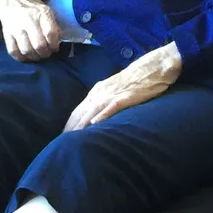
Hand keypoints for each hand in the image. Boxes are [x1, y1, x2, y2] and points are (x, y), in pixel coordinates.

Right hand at [0, 0, 60, 61]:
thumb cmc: (31, 6)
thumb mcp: (46, 11)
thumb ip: (53, 25)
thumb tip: (57, 42)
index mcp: (41, 13)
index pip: (50, 33)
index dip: (54, 45)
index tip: (54, 48)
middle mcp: (28, 20)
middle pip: (39, 45)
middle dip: (45, 54)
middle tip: (46, 54)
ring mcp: (16, 28)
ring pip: (26, 50)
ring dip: (34, 57)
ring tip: (37, 56)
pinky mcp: (6, 34)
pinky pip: (13, 51)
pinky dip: (21, 58)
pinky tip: (26, 56)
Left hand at [64, 42, 181, 130]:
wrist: (151, 68)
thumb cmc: (134, 81)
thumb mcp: (114, 91)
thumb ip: (103, 102)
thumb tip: (93, 118)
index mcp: (97, 91)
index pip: (78, 111)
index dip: (69, 125)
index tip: (60, 138)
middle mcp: (100, 92)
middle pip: (81, 112)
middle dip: (70, 129)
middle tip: (60, 144)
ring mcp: (112, 94)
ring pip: (92, 111)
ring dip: (81, 125)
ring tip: (72, 139)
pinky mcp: (126, 97)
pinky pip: (112, 106)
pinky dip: (103, 115)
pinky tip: (96, 123)